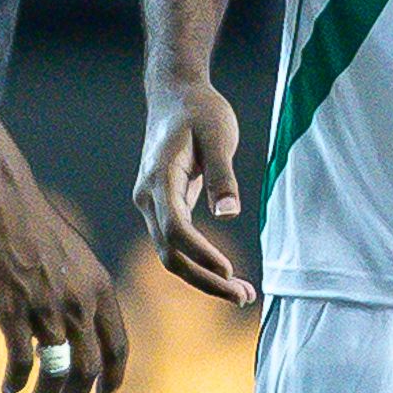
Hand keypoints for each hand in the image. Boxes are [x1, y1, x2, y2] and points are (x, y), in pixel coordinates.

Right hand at [0, 169, 129, 392]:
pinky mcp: (13, 310)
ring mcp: (47, 308)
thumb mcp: (78, 261)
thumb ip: (84, 296)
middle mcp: (80, 302)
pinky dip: (16, 382)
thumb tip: (79, 333)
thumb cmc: (35, 229)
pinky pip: (21, 362)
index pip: (119, 348)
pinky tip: (8, 387)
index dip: (114, 379)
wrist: (2, 202)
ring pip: (54, 372)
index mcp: (101, 290)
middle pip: (88, 369)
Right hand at [132, 75, 253, 306]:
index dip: (201, 253)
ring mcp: (152, 204)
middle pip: (170, 253)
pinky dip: (200, 263)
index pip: (175, 228)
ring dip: (204, 278)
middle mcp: (148, 197)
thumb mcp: (219, 135)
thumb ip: (223, 174)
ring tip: (242, 294)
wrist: (175, 95)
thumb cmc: (200, 110)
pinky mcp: (163, 206)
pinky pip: (177, 243)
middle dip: (205, 279)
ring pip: (171, 254)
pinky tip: (226, 275)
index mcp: (159, 179)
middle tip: (244, 298)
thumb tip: (229, 213)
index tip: (229, 270)